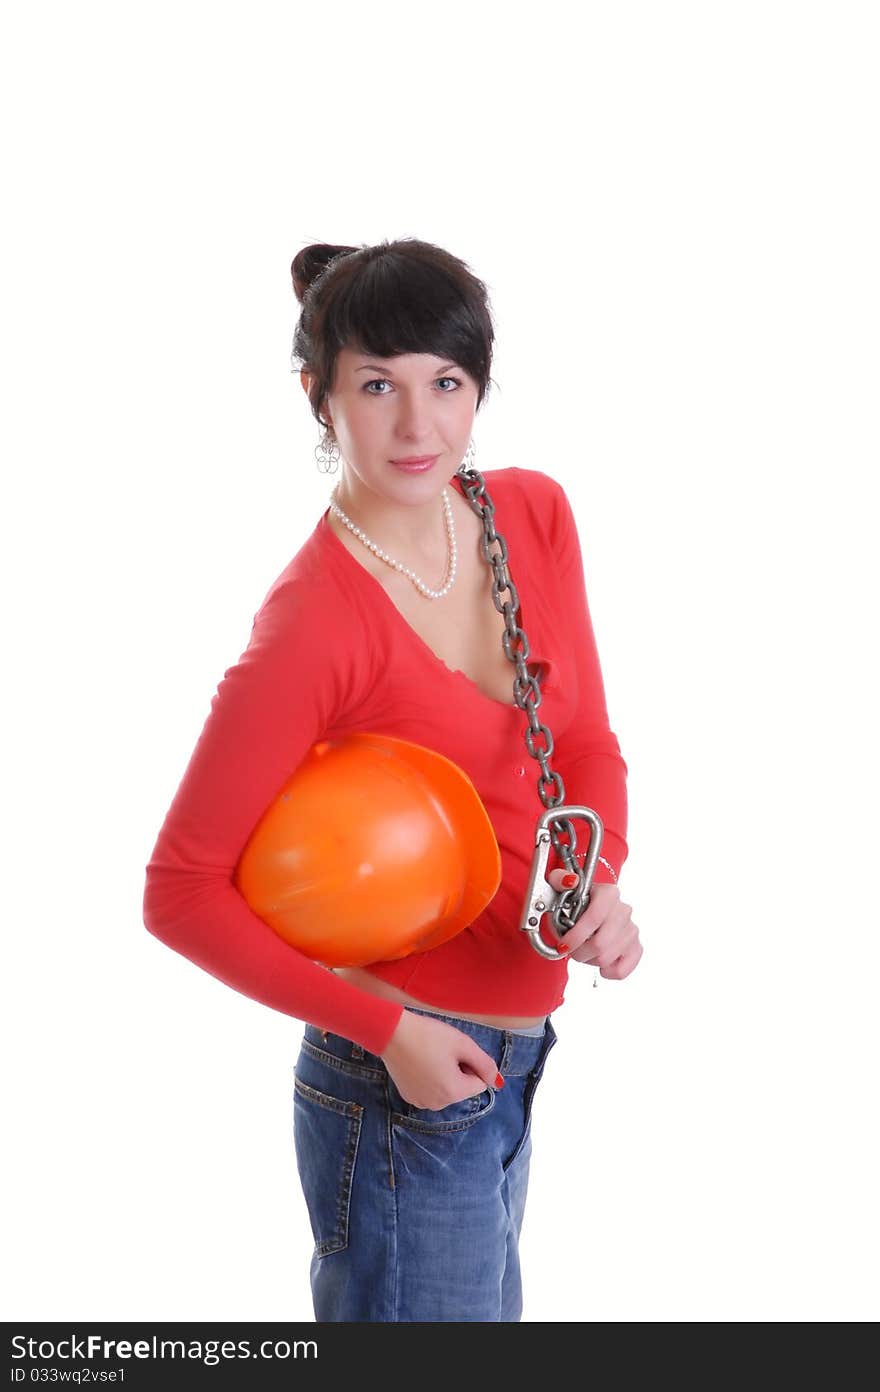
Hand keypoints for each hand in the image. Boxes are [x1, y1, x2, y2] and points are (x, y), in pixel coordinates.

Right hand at [380, 1008, 501, 1109]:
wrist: (392, 1033)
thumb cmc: (429, 1035)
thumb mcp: (463, 1044)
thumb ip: (485, 1064)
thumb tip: (498, 1082)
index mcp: (453, 1092)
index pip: (479, 1083)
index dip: (471, 1065)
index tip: (456, 1051)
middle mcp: (437, 1104)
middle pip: (462, 1088)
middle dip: (458, 1071)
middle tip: (442, 1051)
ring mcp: (421, 1103)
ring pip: (446, 1089)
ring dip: (444, 1075)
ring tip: (429, 1056)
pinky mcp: (409, 1097)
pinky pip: (430, 1090)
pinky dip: (429, 1079)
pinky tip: (418, 1062)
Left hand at [546, 869, 642, 979]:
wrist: (586, 911)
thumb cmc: (572, 901)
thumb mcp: (560, 887)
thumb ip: (559, 880)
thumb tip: (570, 881)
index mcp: (608, 893)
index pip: (595, 918)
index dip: (576, 936)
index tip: (563, 945)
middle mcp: (623, 910)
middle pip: (601, 944)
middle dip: (579, 952)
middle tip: (570, 949)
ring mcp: (631, 929)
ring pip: (607, 958)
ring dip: (589, 960)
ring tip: (583, 950)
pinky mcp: (635, 947)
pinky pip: (623, 969)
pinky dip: (607, 971)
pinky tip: (599, 962)